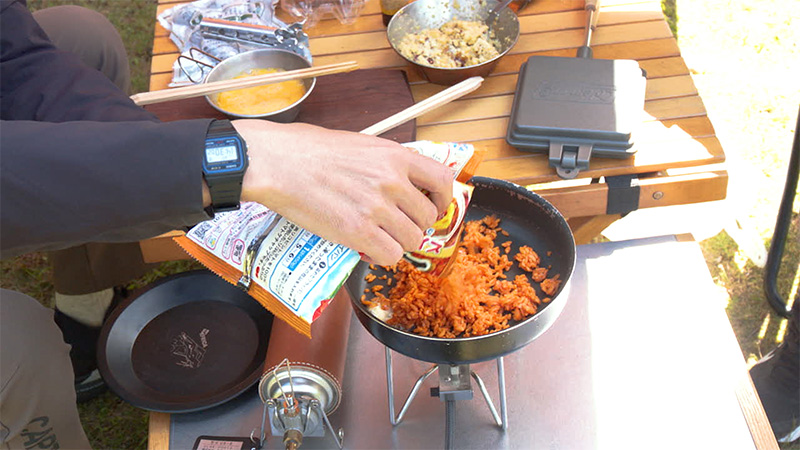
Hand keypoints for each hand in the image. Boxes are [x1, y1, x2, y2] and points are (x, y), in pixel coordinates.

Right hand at [232, 120, 453, 265]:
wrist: (276, 161)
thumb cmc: (308, 150)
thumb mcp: (360, 144)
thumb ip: (386, 163)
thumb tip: (402, 183)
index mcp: (395, 155)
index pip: (443, 180)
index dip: (442, 199)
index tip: (432, 207)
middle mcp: (392, 181)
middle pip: (427, 217)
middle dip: (413, 226)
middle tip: (393, 226)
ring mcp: (377, 207)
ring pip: (412, 240)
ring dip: (397, 243)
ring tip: (377, 237)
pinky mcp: (357, 231)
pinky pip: (389, 255)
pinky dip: (381, 256)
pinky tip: (366, 248)